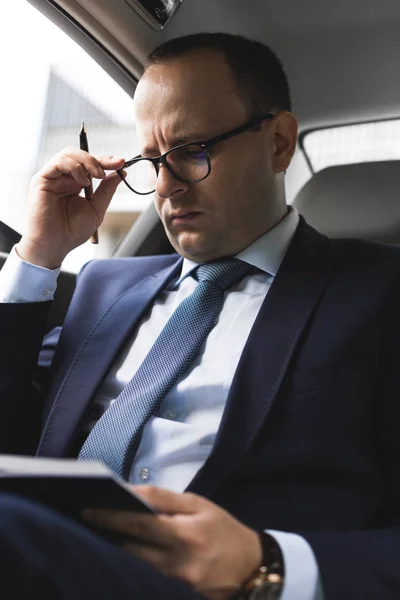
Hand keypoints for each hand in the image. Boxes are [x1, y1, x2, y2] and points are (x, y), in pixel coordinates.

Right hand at [17, 148, 124, 268]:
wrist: (54, 245)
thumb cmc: (72, 231)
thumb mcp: (96, 209)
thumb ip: (106, 190)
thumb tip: (120, 174)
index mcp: (75, 184)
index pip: (90, 165)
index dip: (106, 161)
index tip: (122, 163)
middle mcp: (63, 178)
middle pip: (80, 155)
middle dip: (99, 158)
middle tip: (113, 166)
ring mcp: (52, 177)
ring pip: (69, 153)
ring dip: (88, 161)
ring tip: (97, 177)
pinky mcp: (42, 179)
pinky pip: (59, 162)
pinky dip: (75, 168)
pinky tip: (82, 182)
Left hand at [82, 486, 261, 599]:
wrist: (252, 568)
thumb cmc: (223, 530)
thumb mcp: (200, 505)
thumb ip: (164, 499)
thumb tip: (131, 491)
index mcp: (186, 535)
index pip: (140, 524)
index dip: (112, 517)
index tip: (88, 509)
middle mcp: (178, 564)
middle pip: (131, 551)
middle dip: (107, 535)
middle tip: (86, 521)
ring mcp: (176, 586)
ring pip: (135, 567)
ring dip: (116, 551)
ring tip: (99, 535)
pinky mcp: (176, 598)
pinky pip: (145, 580)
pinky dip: (132, 567)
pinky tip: (122, 555)